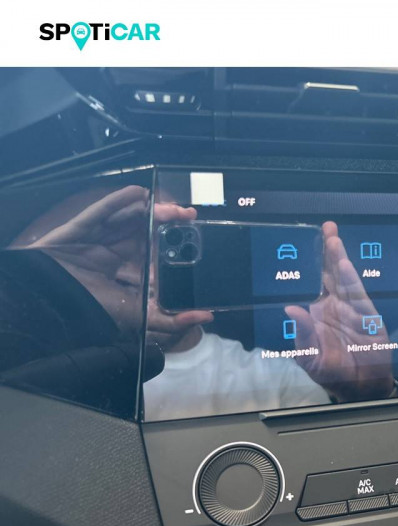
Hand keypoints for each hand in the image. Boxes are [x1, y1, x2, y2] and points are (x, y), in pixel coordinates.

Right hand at [28, 185, 211, 342]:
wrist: (51, 302)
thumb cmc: (91, 307)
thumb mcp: (138, 316)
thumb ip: (170, 318)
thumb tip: (207, 317)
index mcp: (132, 263)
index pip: (157, 244)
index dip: (176, 237)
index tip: (195, 232)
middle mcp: (120, 245)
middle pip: (149, 224)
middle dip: (170, 218)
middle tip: (189, 216)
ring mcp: (102, 233)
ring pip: (132, 214)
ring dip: (153, 209)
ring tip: (173, 210)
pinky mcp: (84, 225)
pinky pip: (104, 209)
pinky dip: (121, 200)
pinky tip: (140, 195)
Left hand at [285, 221, 394, 401]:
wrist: (360, 387)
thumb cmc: (333, 373)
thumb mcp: (311, 359)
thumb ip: (302, 336)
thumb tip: (291, 311)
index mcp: (319, 313)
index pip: (313, 282)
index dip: (311, 264)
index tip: (305, 244)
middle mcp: (336, 306)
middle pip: (331, 274)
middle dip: (328, 251)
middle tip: (326, 229)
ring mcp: (352, 310)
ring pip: (344, 279)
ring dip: (338, 259)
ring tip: (332, 240)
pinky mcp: (368, 317)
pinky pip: (358, 296)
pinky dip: (352, 280)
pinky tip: (345, 266)